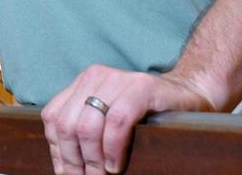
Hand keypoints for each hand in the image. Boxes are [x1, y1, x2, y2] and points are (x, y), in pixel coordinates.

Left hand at [41, 65, 212, 174]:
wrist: (188, 95)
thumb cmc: (146, 115)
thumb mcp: (107, 119)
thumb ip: (85, 132)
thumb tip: (64, 167)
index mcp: (83, 83)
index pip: (53, 117)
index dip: (57, 151)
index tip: (68, 172)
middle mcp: (96, 76)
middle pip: (67, 124)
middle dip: (74, 160)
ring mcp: (119, 79)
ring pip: (88, 125)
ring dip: (93, 159)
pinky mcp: (142, 86)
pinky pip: (117, 121)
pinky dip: (113, 149)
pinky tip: (116, 165)